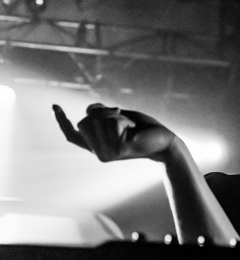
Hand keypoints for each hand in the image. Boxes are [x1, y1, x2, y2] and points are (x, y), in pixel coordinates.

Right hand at [53, 103, 176, 161]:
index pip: (73, 135)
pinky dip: (124, 120)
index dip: (61, 121)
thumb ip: (102, 114)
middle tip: (124, 121)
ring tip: (131, 127)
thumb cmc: (144, 129)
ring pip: (97, 119)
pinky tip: (134, 130)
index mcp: (97, 146)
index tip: (54, 105)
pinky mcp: (117, 150)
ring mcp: (106, 154)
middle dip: (104, 112)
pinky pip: (111, 122)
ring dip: (116, 116)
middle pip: (85, 120)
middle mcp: (99, 153)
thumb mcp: (120, 117)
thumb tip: (89, 109)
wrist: (164, 142)